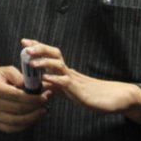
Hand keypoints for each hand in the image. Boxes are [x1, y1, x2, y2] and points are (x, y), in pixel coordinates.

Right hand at [0, 65, 51, 132]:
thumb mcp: (6, 70)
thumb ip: (18, 75)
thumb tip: (31, 84)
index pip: (17, 96)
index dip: (33, 98)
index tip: (45, 96)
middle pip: (18, 109)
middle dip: (36, 107)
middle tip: (47, 101)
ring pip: (17, 122)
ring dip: (33, 118)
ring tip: (43, 110)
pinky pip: (12, 128)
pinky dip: (26, 125)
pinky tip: (34, 118)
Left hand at [21, 39, 140, 123]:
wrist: (115, 98)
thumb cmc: (92, 94)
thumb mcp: (69, 91)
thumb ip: (56, 87)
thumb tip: (43, 85)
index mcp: (65, 71)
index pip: (50, 54)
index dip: (38, 47)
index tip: (24, 41)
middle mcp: (69, 72)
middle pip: (53, 54)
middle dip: (39, 48)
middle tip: (25, 46)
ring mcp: (75, 79)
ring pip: (58, 65)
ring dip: (44, 62)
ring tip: (32, 61)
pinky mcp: (80, 90)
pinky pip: (66, 82)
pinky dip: (55, 80)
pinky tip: (46, 79)